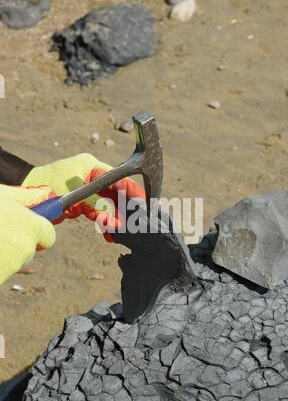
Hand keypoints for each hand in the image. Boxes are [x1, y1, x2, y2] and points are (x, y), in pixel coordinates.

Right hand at [0, 184, 55, 283]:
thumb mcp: (1, 195)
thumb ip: (26, 197)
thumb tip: (45, 193)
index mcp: (30, 226)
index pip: (48, 235)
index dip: (37, 230)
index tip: (24, 226)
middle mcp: (24, 248)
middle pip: (29, 249)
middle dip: (17, 241)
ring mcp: (10, 266)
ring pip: (14, 261)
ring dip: (3, 253)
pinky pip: (1, 272)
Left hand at [22, 154, 144, 241]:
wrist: (29, 195)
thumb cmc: (48, 186)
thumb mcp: (77, 195)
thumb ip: (98, 207)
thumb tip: (116, 222)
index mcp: (93, 167)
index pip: (120, 179)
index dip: (134, 193)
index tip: (145, 205)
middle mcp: (93, 176)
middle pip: (117, 194)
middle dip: (125, 211)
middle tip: (134, 225)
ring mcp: (88, 189)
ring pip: (109, 206)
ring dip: (115, 220)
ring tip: (120, 233)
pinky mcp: (82, 202)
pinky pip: (98, 212)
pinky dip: (104, 223)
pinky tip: (109, 233)